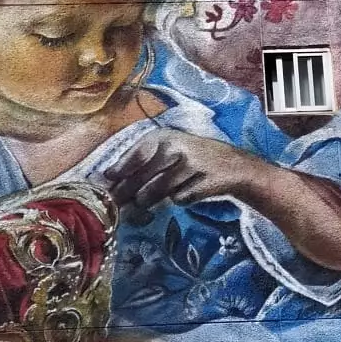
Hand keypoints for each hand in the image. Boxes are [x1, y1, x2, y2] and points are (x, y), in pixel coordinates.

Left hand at [102, 130, 256, 213]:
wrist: (231, 164)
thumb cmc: (189, 157)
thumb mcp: (167, 150)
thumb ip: (142, 162)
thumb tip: (111, 181)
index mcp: (163, 136)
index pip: (136, 155)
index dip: (120, 169)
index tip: (109, 181)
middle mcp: (176, 147)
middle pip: (143, 177)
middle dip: (127, 194)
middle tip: (118, 204)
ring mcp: (191, 165)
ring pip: (158, 192)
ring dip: (148, 201)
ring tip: (145, 202)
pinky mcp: (203, 184)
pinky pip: (178, 199)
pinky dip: (177, 199)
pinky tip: (184, 192)